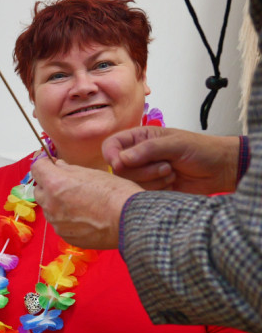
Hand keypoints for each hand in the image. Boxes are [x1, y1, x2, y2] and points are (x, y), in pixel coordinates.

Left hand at [30, 158, 141, 248]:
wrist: (129, 220)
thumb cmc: (115, 193)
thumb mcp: (92, 173)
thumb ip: (70, 170)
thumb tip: (57, 166)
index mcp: (56, 183)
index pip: (37, 169)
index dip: (44, 164)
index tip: (50, 164)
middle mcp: (51, 204)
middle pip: (39, 190)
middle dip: (48, 185)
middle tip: (66, 183)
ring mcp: (57, 222)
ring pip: (48, 208)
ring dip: (57, 203)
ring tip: (79, 202)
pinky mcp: (65, 235)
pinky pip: (59, 223)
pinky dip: (66, 219)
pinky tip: (84, 216)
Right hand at [103, 127, 241, 193]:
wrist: (221, 170)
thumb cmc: (202, 150)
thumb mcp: (175, 144)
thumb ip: (147, 150)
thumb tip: (120, 160)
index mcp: (140, 138)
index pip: (112, 145)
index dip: (111, 155)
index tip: (119, 164)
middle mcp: (138, 156)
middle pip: (120, 169)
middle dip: (143, 170)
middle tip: (166, 165)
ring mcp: (144, 173)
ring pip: (131, 183)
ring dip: (153, 180)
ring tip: (172, 172)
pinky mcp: (151, 189)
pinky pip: (142, 194)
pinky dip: (158, 190)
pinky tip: (172, 184)